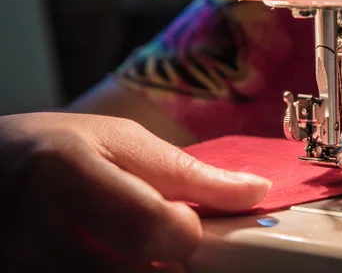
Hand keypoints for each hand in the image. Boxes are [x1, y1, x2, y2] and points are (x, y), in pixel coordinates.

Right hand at [0, 112, 270, 271]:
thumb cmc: (60, 148)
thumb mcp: (122, 142)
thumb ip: (187, 172)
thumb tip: (256, 190)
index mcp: (66, 169)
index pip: (149, 225)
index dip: (182, 233)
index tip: (184, 224)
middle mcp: (32, 224)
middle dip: (165, 265)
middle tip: (162, 245)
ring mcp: (19, 263)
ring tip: (133, 252)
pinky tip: (111, 261)